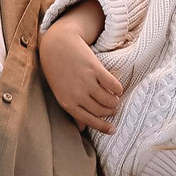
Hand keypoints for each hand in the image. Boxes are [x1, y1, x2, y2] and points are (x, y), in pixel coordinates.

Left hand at [40, 1, 120, 132]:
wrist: (57, 46)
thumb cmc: (58, 72)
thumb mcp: (61, 94)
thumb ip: (72, 111)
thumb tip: (82, 129)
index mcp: (68, 103)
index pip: (89, 120)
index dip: (103, 127)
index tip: (113, 130)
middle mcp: (77, 94)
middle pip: (101, 111)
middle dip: (110, 112)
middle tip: (113, 108)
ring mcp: (86, 82)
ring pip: (108, 100)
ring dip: (115, 101)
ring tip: (115, 98)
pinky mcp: (95, 69)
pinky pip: (113, 85)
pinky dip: (118, 88)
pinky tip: (117, 88)